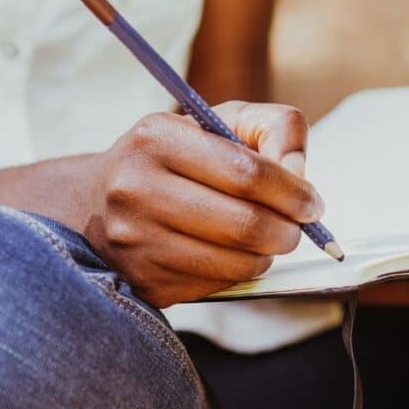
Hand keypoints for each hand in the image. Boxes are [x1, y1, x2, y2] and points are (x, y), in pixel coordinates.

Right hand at [83, 101, 320, 307]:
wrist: (96, 203)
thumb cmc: (174, 158)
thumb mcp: (218, 122)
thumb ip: (272, 128)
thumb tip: (298, 171)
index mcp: (157, 139)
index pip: (247, 173)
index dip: (293, 192)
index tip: (312, 203)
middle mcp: (137, 189)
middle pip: (245, 224)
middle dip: (288, 230)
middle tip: (297, 228)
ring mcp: (135, 241)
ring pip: (236, 262)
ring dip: (268, 255)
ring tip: (267, 240)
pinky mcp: (143, 280)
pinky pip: (217, 286)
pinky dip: (239, 273)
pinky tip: (233, 255)